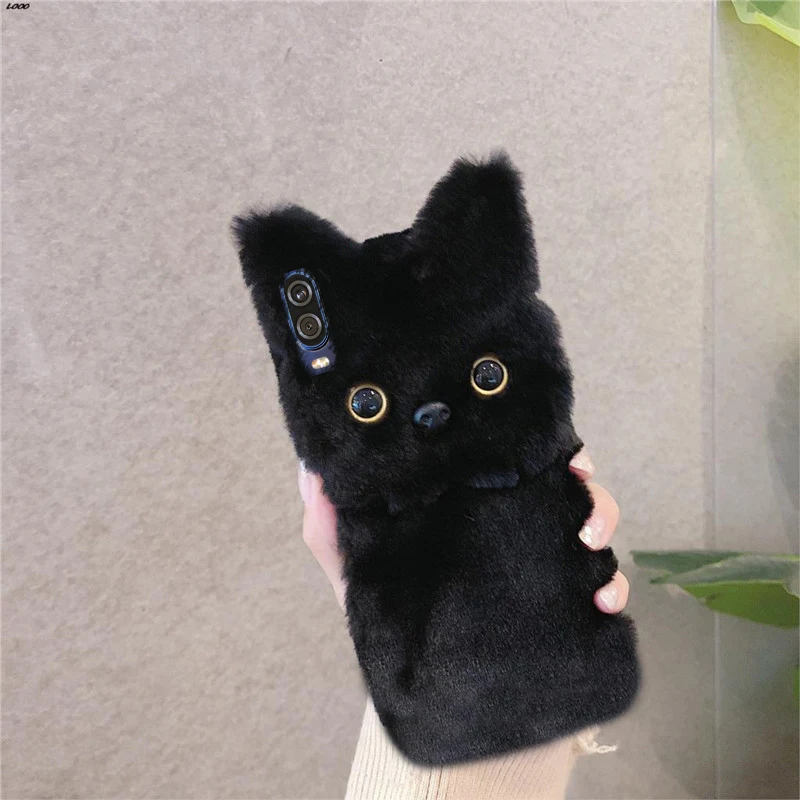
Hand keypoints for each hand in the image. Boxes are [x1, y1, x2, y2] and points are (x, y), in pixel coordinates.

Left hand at [298, 448, 628, 613]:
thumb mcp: (356, 577)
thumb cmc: (394, 627)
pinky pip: (606, 587)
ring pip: (592, 523)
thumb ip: (331, 531)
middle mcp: (513, 529)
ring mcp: (543, 566)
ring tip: (587, 540)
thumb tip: (309, 470)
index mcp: (472, 511)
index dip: (532, 441)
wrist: (433, 697)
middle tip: (577, 478)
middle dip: (579, 474)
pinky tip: (602, 598)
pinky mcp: (565, 607)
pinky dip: (615, 587)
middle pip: (561, 484)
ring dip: (603, 520)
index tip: (541, 436)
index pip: (509, 461)